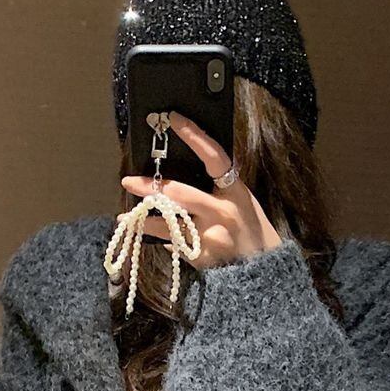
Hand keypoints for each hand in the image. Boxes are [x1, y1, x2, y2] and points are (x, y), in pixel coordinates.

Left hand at [121, 112, 281, 266]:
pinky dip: (166, 242)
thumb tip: (186, 173)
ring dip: (144, 220)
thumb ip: (219, 189)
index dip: (194, 136)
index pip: (213, 156)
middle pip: (179, 193)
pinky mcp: (203, 258)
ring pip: (169, 224)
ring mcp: (212, 236)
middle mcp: (223, 211)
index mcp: (235, 191)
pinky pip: (175, 246)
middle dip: (150, 187)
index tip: (173, 119)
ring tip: (125, 217)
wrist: (263, 272)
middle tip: (128, 181)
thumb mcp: (243, 203)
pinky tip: (160, 242)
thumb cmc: (252, 232)